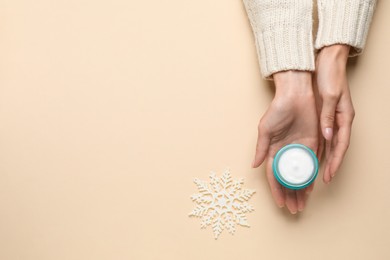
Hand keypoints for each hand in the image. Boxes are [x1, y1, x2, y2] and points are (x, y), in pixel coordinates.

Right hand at [252, 71, 318, 213]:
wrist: (296, 95)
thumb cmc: (278, 109)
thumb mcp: (265, 129)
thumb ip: (261, 147)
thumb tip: (254, 165)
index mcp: (273, 150)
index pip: (274, 176)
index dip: (276, 190)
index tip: (280, 203)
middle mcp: (286, 152)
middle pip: (288, 179)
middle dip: (290, 195)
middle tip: (294, 209)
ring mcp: (299, 149)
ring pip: (300, 175)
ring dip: (301, 190)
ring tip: (302, 204)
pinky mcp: (312, 144)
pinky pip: (312, 164)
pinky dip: (312, 176)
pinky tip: (312, 188)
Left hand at [314, 45, 354, 183]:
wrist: (327, 60)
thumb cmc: (330, 75)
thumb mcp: (330, 95)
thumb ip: (328, 116)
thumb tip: (328, 136)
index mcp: (344, 117)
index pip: (341, 145)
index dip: (335, 162)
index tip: (329, 176)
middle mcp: (340, 120)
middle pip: (336, 148)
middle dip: (330, 166)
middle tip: (324, 180)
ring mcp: (332, 118)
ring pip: (329, 144)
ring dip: (324, 159)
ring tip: (317, 173)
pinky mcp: (325, 115)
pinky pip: (323, 136)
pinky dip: (318, 147)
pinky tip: (311, 155)